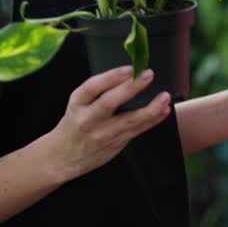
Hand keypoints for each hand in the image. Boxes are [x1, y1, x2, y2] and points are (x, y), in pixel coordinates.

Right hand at [47, 66, 170, 182]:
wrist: (63, 157)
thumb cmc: (73, 125)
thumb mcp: (78, 104)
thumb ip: (99, 91)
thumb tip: (129, 74)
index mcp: (77, 104)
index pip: (92, 87)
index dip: (111, 77)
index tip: (128, 68)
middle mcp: (88, 119)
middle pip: (109, 102)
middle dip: (131, 88)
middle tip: (148, 74)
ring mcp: (102, 133)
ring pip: (128, 120)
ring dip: (150, 108)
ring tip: (164, 97)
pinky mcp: (115, 144)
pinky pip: (136, 130)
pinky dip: (152, 120)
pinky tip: (163, 111)